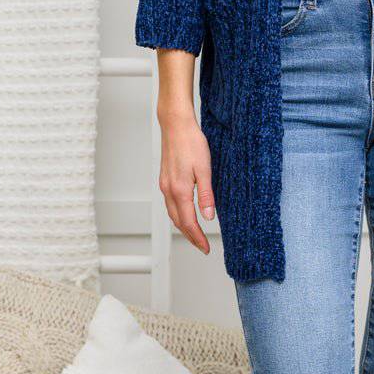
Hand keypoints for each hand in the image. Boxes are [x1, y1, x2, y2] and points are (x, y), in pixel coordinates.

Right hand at [158, 109, 215, 254]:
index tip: (205, 248)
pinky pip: (170, 204)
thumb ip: (206, 195)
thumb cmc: (191, 143)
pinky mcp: (165, 179)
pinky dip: (177, 214)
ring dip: (183, 226)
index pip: (188, 222)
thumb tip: (208, 217)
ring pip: (172, 213)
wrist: (176, 125)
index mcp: (180, 190)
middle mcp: (169, 190)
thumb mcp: (205, 169)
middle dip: (190, 236)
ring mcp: (165, 185)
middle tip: (201, 245)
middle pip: (178, 222)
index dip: (197, 238)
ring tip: (195, 234)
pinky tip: (184, 213)